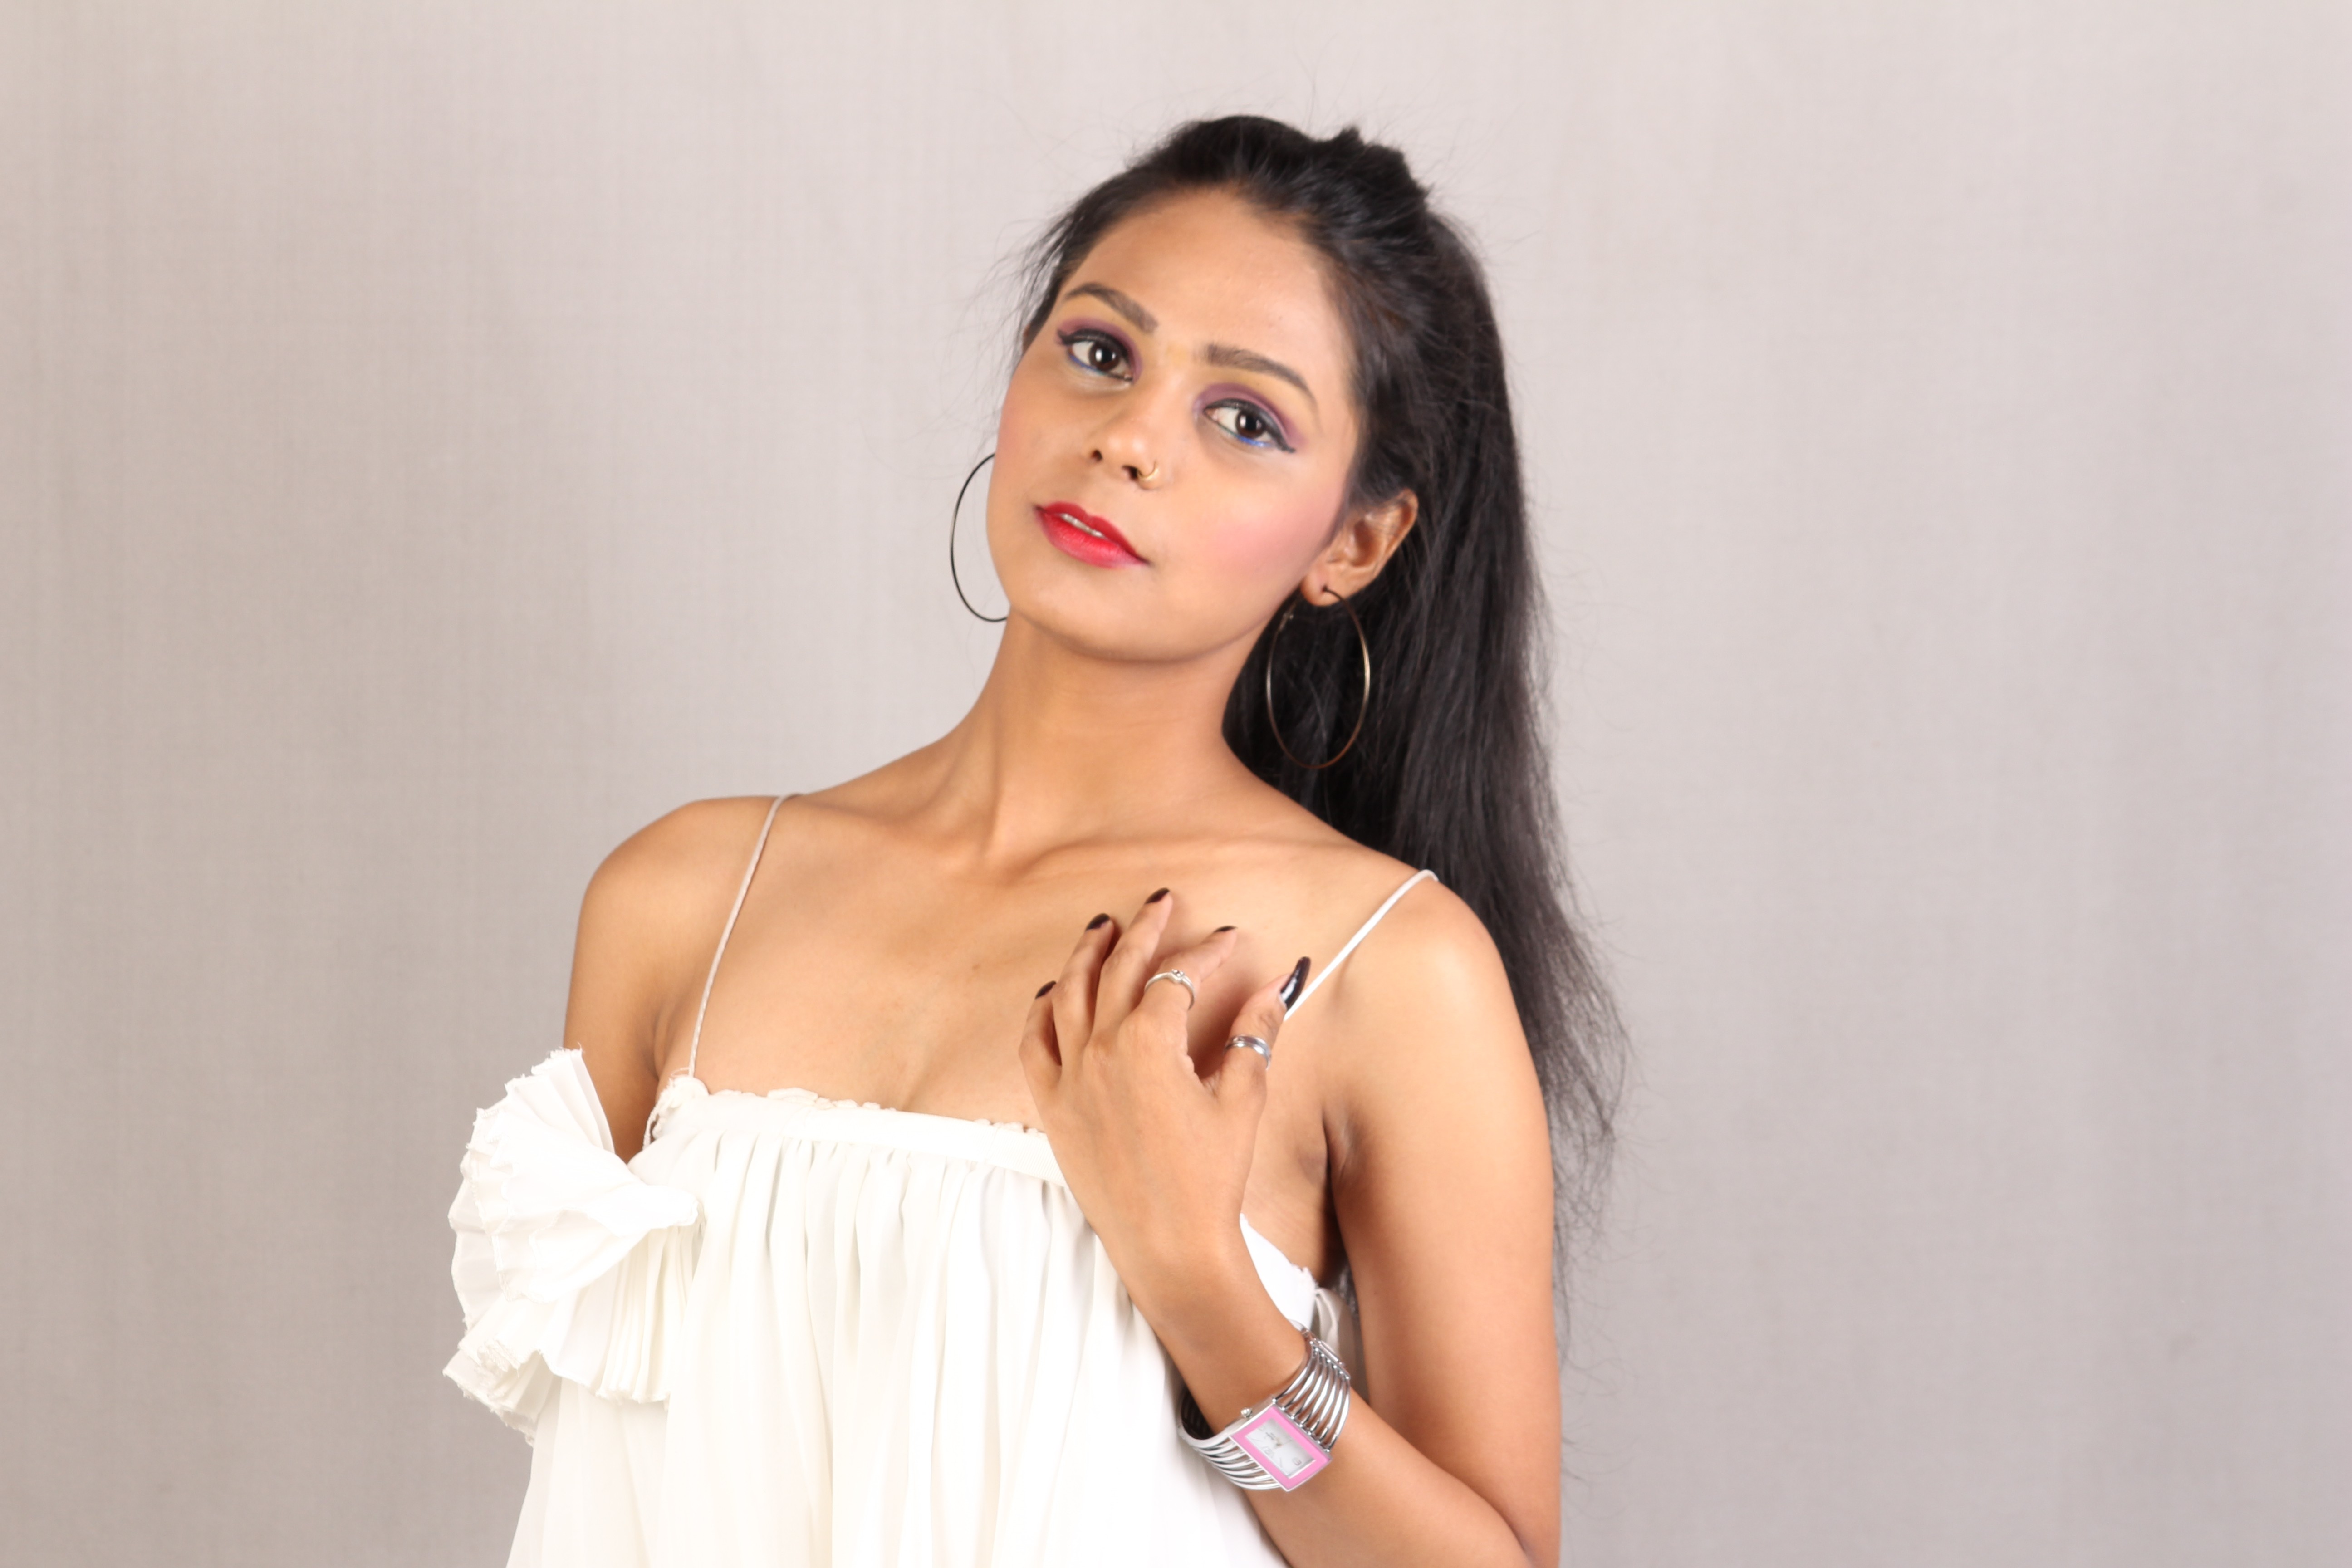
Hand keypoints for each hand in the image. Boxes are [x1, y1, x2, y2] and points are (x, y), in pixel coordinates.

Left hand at [1017, 888, 1306, 1327]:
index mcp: (1149, 1043)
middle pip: (1120, 969)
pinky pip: (1034, 1044)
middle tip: (1161, 902)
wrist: (1169, 1247)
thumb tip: (1272, 991)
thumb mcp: (1242, 1102)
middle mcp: (1100, 1050)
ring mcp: (1070, 1078)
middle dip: (1144, 930)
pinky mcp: (1053, 1108)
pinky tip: (1051, 992)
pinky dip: (1041, 1011)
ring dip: (1086, 954)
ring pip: (1068, 994)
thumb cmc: (1210, 1179)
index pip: (1179, 976)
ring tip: (1102, 927)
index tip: (1229, 940)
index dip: (1207, 952)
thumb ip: (1254, 1038)